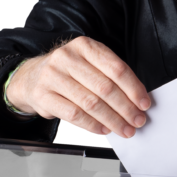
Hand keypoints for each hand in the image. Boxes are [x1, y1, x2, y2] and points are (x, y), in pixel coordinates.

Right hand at [5, 36, 150, 137]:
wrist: (32, 78)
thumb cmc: (70, 73)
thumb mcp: (89, 64)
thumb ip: (111, 77)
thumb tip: (138, 101)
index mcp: (84, 46)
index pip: (116, 68)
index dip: (134, 89)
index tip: (145, 104)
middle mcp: (67, 57)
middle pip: (105, 87)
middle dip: (126, 108)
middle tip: (138, 121)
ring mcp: (53, 76)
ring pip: (91, 103)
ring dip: (112, 120)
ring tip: (125, 129)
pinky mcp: (43, 95)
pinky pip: (74, 114)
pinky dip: (93, 125)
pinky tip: (104, 130)